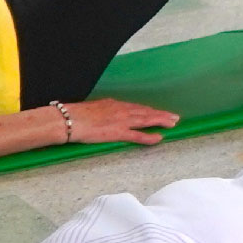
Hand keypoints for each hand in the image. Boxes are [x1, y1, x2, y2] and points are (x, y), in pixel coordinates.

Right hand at [62, 99, 178, 146]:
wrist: (69, 120)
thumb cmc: (76, 115)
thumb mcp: (94, 108)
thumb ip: (105, 111)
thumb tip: (107, 115)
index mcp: (115, 104)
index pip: (137, 107)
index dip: (149, 110)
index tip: (158, 112)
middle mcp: (121, 110)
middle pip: (145, 112)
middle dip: (160, 114)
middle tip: (174, 117)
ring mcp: (121, 121)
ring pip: (146, 120)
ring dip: (161, 121)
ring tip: (173, 124)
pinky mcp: (118, 132)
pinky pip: (138, 135)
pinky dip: (149, 136)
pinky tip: (159, 137)